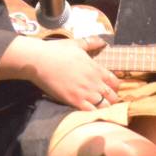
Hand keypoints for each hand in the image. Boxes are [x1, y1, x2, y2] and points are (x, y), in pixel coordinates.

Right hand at [1, 35, 120, 110]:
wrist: (39, 61)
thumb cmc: (57, 51)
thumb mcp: (77, 44)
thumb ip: (91, 43)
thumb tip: (103, 41)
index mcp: (96, 68)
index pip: (115, 82)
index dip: (114, 87)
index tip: (109, 88)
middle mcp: (94, 82)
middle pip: (113, 96)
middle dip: (111, 99)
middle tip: (105, 100)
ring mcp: (85, 92)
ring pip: (104, 106)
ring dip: (103, 107)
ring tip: (97, 107)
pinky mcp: (74, 101)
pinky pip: (90, 112)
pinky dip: (92, 113)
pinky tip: (89, 111)